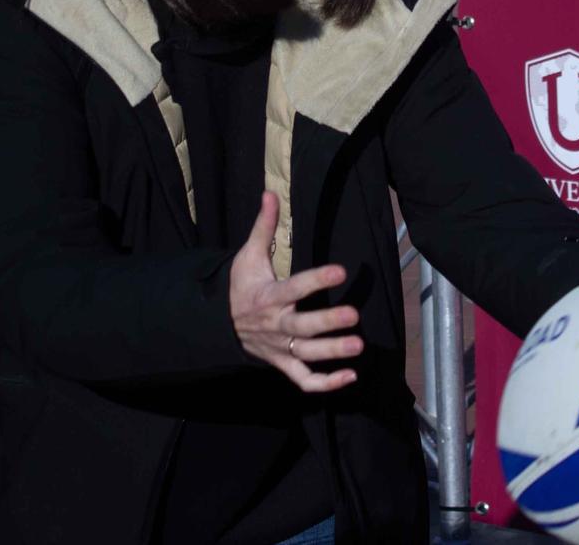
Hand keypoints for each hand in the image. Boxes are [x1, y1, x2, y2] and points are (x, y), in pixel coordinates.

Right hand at [229, 192, 361, 393]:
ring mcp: (278, 348)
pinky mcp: (282, 364)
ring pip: (306, 355)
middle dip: (328, 322)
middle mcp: (275, 325)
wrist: (220, 323)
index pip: (294, 288)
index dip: (317, 280)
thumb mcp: (248, 255)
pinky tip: (350, 377)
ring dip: (332, 353)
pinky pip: (303, 379)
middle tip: (354, 315)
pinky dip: (325, 384)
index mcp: (268, 296)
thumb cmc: (241, 285)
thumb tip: (270, 193)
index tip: (340, 271)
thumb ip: (263, 226)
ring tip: (359, 346)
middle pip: (302, 327)